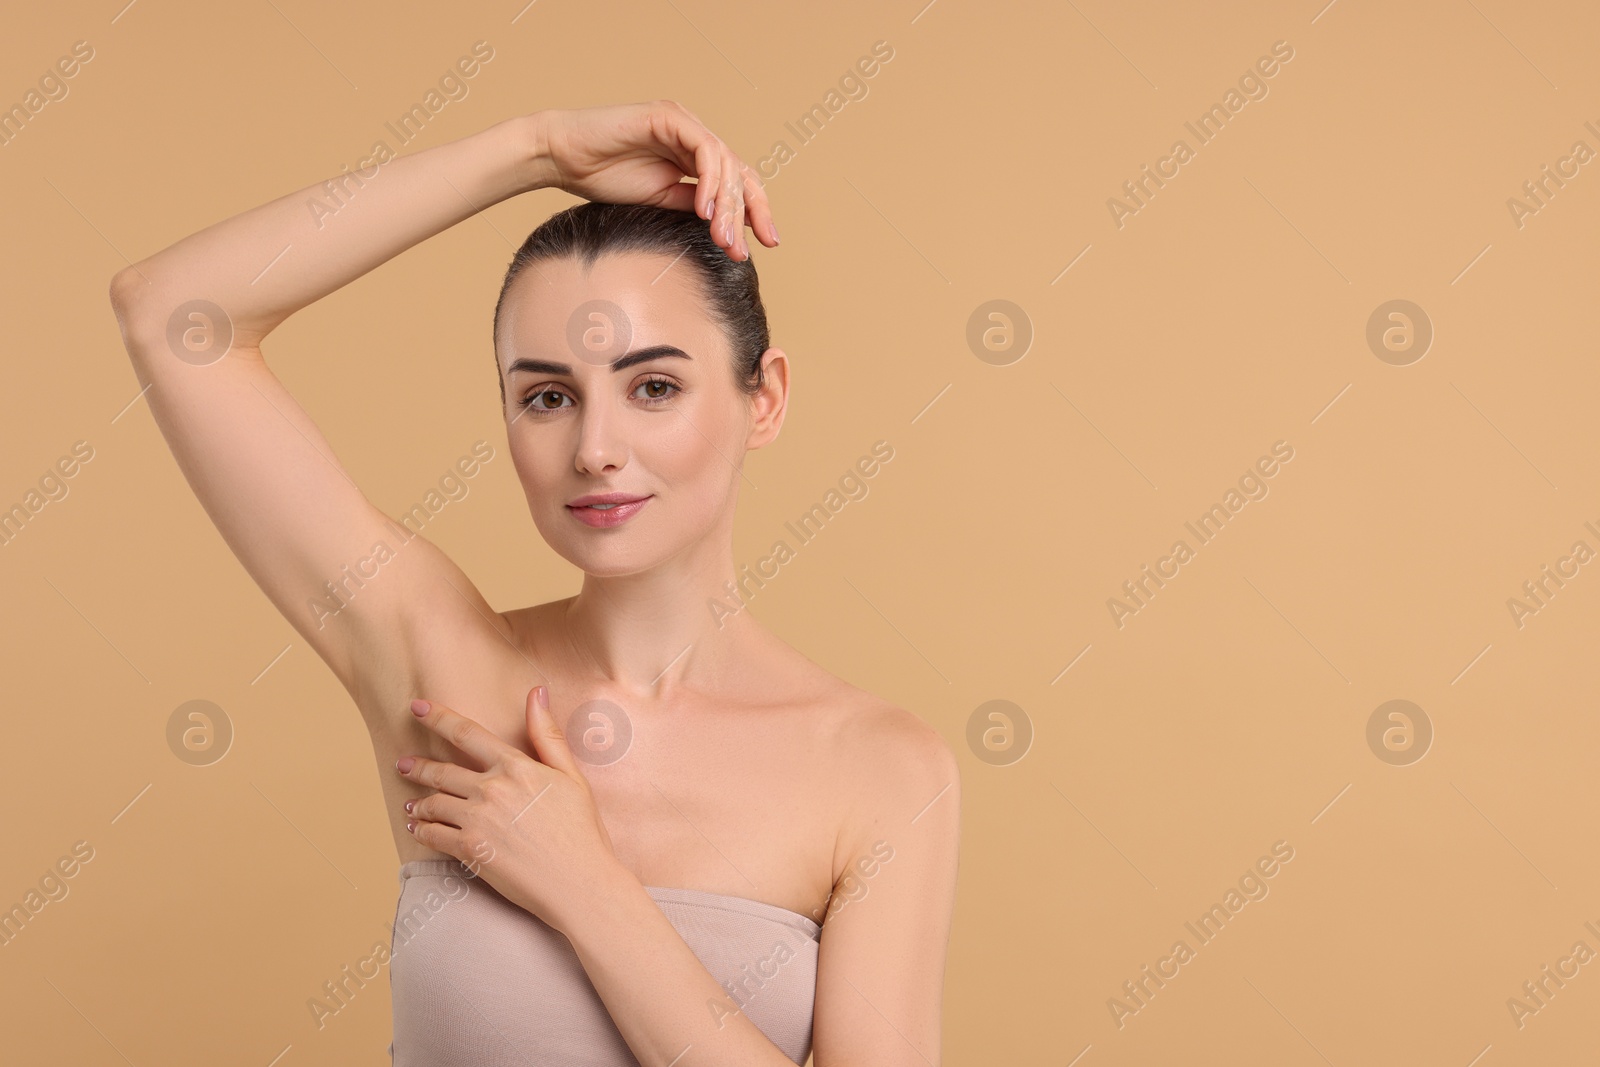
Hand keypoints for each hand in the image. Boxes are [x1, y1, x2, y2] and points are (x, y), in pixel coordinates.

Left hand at [395, 686, 620, 933]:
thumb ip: (548, 734)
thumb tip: (537, 692)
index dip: (439, 717)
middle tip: (402, 763)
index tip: (418, 708)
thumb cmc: (581, 830)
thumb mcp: (571, 776)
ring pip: (434, 803)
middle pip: (442, 771)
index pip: (468, 734)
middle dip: (418, 766)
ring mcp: (478, 820)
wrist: (579, 882)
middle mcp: (492, 789)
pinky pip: (433, 835)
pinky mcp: (470, 850)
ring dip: (419, 802)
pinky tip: (418, 828)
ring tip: (412, 803)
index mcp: (516, 767)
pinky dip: (421, 829)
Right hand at [530, 100, 777, 260]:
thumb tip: (733, 229)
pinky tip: (706, 211)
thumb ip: (694, 207)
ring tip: (723, 238)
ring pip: (727, 162)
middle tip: (746, 250)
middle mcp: (695, 138)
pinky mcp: (669, 116)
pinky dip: (710, 180)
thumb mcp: (660, 202)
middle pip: (741, 173)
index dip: (756, 212)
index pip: (738, 183)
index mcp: (695, 157)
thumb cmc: (603, 179)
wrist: (563, 158)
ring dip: (728, 204)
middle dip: (750, 213)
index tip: (766, 245)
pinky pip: (704, 149)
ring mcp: (684, 124)